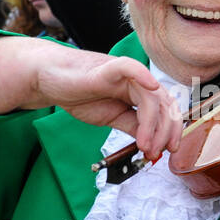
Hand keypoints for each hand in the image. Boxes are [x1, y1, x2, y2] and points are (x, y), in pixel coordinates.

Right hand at [34, 50, 180, 159]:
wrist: (48, 79)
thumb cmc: (78, 94)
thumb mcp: (110, 118)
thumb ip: (131, 126)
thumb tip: (151, 144)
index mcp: (138, 94)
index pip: (165, 111)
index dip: (170, 131)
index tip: (164, 152)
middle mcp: (136, 83)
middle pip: (165, 104)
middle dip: (166, 131)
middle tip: (156, 152)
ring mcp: (124, 76)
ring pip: (151, 95)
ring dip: (153, 123)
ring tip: (144, 145)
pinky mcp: (108, 69)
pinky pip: (130, 68)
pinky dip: (144, 75)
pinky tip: (152, 86)